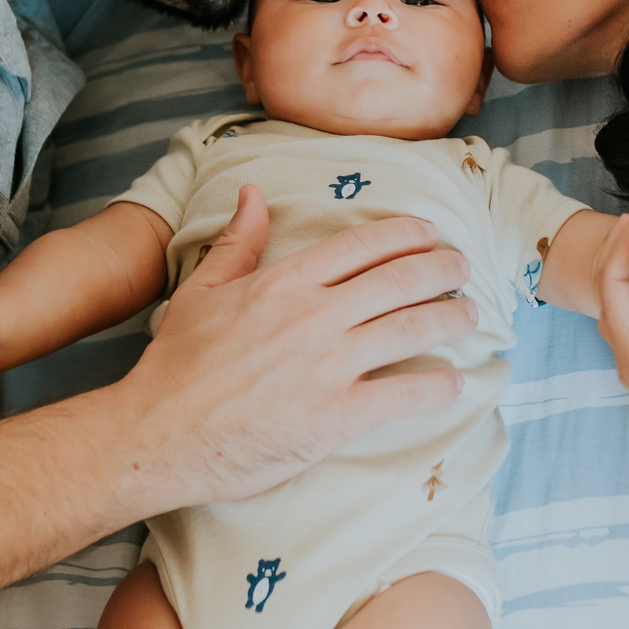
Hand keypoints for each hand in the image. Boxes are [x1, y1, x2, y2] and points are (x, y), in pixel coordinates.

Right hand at [124, 184, 479, 508]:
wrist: (156, 434)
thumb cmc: (174, 365)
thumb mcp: (201, 291)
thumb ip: (237, 243)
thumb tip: (252, 193)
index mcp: (285, 281)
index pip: (364, 245)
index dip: (407, 234)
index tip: (431, 233)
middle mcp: (315, 315)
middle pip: (401, 279)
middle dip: (443, 269)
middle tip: (464, 269)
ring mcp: (329, 366)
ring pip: (413, 328)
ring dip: (452, 318)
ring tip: (471, 314)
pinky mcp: (336, 417)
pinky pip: (405, 394)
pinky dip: (438, 386)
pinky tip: (454, 381)